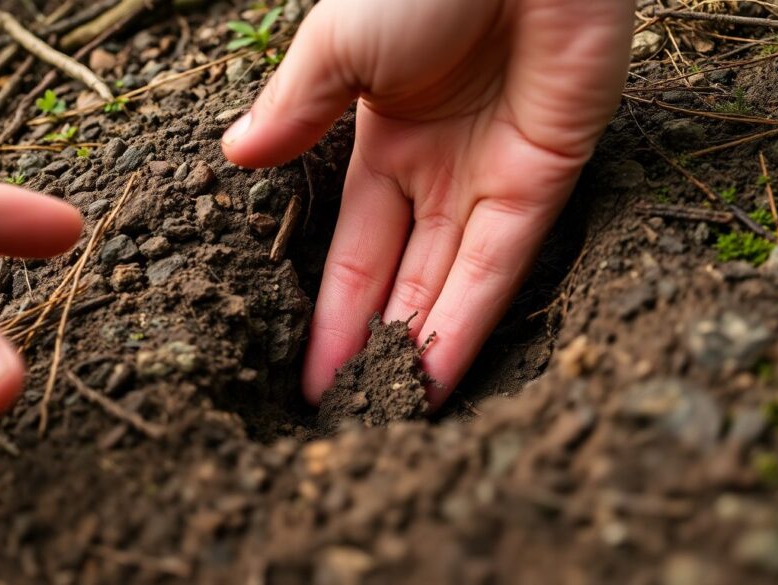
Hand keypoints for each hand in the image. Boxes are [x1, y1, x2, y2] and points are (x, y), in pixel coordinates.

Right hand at [222, 0, 632, 407]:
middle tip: (347, 414)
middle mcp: (436, 170)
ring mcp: (488, 179)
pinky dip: (469, 323)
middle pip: (400, 279)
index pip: (352, 248)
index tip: (305, 372)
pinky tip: (436, 375)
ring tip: (388, 416)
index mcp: (382, 140)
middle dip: (372, 347)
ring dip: (419, 352)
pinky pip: (499, 266)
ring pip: (448, 285)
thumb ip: (296, 111)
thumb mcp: (336, 45)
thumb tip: (236, 158)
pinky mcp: (542, 181)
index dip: (329, 312)